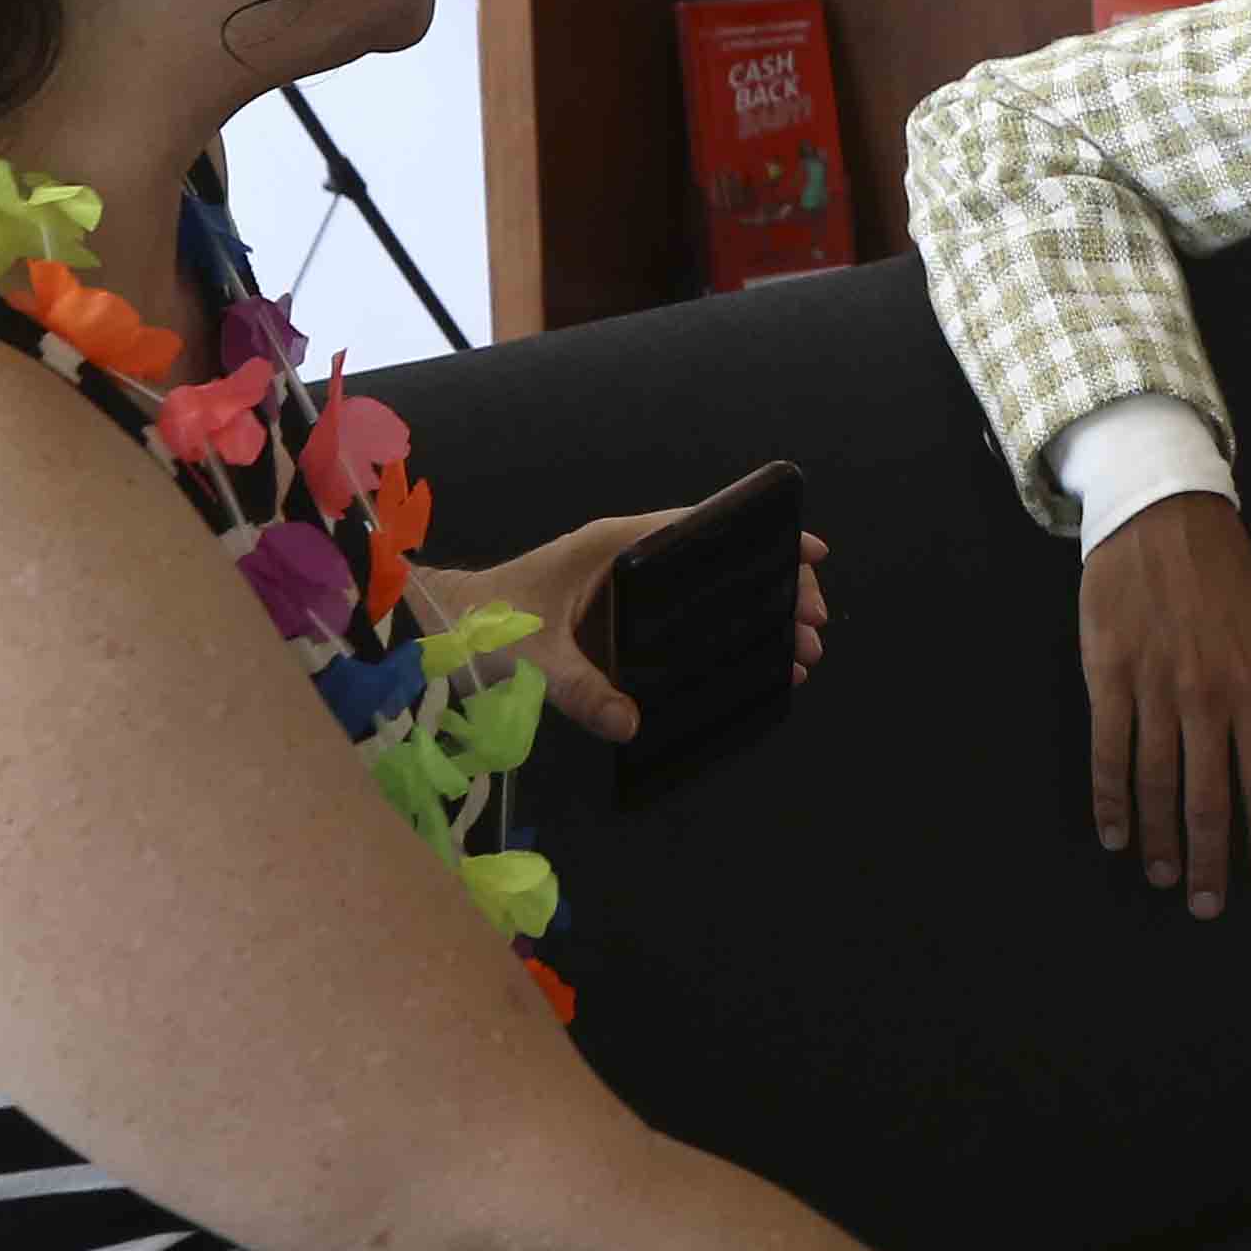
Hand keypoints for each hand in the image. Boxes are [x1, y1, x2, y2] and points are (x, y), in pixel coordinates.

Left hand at [411, 513, 830, 740]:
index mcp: (615, 546)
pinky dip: (717, 635)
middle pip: (715, 562)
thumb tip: (631, 724)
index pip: (702, 526)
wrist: (438, 631)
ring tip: (795, 653)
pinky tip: (745, 664)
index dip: (758, 536)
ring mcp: (621, 589)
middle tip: (812, 627)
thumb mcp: (532, 656)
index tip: (809, 551)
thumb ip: (582, 689)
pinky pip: (678, 620)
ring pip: (702, 592)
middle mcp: (625, 559)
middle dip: (770, 588)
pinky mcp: (613, 620)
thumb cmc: (481, 626)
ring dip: (749, 615)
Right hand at [1079, 491, 1250, 913]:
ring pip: (1157, 784)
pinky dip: (1111, 799)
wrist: (1161, 510)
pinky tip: (1113, 834)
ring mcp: (1154, 688)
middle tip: (1207, 907)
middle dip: (1209, 860)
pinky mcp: (1107, 675)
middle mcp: (1208, 697)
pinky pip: (1109, 752)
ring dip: (1158, 840)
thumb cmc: (1225, 569)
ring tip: (1160, 878)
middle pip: (1208, 798)